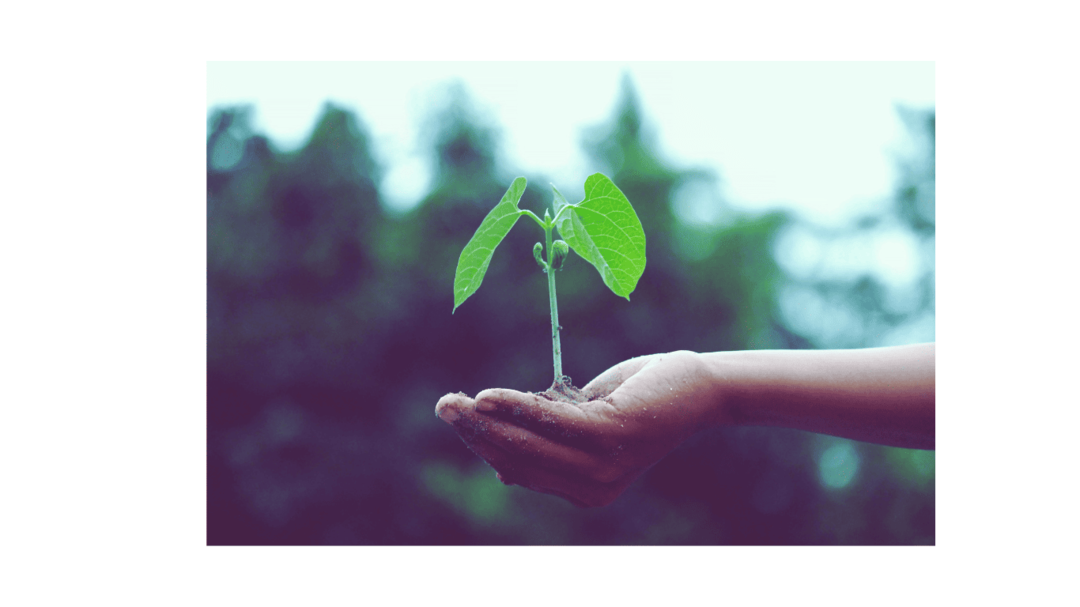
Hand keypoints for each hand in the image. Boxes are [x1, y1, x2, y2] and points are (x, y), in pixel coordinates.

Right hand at [435, 351, 721, 506]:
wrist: (698, 387)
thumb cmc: (640, 398)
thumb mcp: (587, 422)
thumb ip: (549, 439)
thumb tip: (500, 466)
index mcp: (585, 490)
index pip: (521, 469)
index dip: (484, 445)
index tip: (458, 417)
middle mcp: (593, 488)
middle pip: (518, 459)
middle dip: (475, 433)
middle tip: (443, 406)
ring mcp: (603, 466)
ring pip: (528, 444)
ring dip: (486, 421)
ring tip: (455, 401)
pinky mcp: (611, 436)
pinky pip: (550, 421)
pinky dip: (516, 406)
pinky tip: (488, 396)